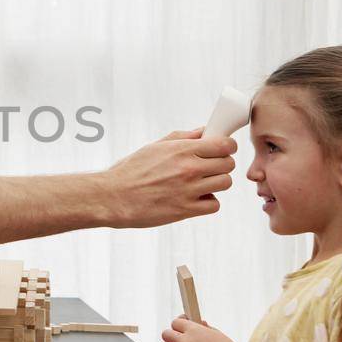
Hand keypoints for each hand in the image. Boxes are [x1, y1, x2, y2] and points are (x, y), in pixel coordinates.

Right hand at [104, 128, 235, 227]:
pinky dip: (208, 202)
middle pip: (228, 164)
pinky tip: (195, 198)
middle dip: (221, 164)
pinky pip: (214, 205)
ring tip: (202, 183)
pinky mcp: (186, 210)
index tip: (221, 150)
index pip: (225, 145)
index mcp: (182, 150)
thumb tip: (204, 132)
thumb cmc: (131, 170)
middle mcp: (189, 168)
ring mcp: (189, 190)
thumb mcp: (155, 147)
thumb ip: (183, 138)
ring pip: (225, 183)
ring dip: (216, 183)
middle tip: (209, 167)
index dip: (227, 146)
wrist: (113, 197)